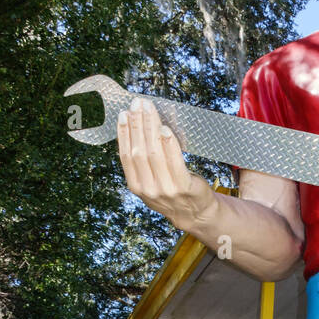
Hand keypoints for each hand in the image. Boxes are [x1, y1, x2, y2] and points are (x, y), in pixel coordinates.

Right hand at [117, 96, 215, 228]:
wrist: (195, 213)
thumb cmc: (172, 191)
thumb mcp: (151, 181)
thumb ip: (143, 161)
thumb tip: (139, 126)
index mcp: (136, 186)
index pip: (126, 156)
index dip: (123, 133)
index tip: (123, 114)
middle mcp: (148, 189)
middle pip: (139, 151)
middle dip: (137, 124)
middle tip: (138, 104)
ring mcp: (165, 189)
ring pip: (154, 153)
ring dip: (151, 128)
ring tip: (150, 110)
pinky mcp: (183, 187)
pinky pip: (174, 162)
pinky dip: (169, 144)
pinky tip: (165, 130)